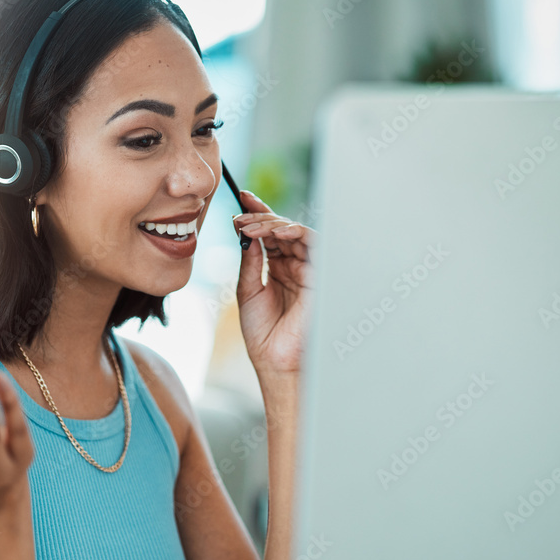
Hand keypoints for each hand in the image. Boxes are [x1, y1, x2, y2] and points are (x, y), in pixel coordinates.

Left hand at [232, 189, 315, 378]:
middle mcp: (294, 266)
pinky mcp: (319, 275)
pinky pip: (312, 244)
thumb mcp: (248, 290)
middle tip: (239, 218)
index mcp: (277, 269)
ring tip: (251, 226)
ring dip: (272, 224)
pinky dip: (295, 232)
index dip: (257, 213)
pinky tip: (276, 232)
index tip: (241, 198)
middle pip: (281, 229)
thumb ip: (250, 260)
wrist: (275, 360)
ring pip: (295, 232)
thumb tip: (245, 231)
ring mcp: (307, 270)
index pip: (269, 234)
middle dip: (260, 217)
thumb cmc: (263, 333)